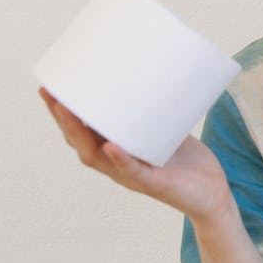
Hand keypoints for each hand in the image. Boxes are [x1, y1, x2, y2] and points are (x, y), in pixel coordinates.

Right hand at [39, 87, 233, 219]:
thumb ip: (159, 107)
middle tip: (49, 92)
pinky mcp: (155, 184)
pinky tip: (111, 146)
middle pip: (79, 142)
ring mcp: (132, 176)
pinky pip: (134, 171)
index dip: (62, 113)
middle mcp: (116, 165)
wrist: (213, 195)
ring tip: (68, 110)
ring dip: (80, 134)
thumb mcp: (167, 129)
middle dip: (62, 118)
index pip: (79, 133)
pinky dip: (121, 159)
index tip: (49, 87)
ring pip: (96, 157)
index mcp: (114, 152)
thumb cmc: (186, 162)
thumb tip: (155, 67)